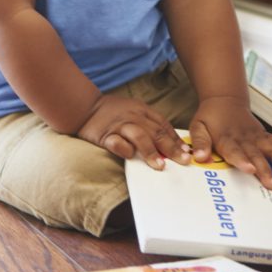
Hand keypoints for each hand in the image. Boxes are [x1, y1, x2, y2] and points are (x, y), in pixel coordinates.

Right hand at [76, 94, 191, 169]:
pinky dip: (125, 149)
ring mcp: (120, 126)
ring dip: (151, 151)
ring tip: (160, 165)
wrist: (84, 106)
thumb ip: (148, 124)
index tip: (186, 153)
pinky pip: (117, 143)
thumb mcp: (133, 110)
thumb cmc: (111, 112)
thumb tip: (169, 144)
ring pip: (140, 136)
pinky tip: (131, 156)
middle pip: (156, 132)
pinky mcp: (105, 135)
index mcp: (142, 110)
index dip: (176, 140)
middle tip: (183, 161)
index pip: (164, 126)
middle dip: (171, 148)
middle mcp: (133, 117)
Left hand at [189, 96, 271, 189]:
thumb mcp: (198, 127)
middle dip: (266, 169)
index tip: (250, 170)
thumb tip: (198, 157)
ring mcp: (257, 137)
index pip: (235, 151)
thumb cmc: (210, 117)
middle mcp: (245, 138)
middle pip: (257, 154)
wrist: (224, 100)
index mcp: (227, 138)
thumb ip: (199, 142)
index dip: (242, 160)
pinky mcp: (265, 136)